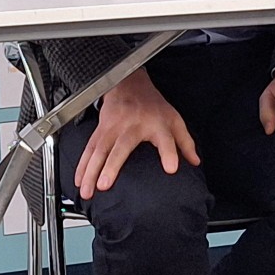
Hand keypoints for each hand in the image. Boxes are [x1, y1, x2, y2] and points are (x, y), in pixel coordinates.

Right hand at [73, 70, 199, 198]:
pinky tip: (79, 181)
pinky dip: (82, 165)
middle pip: (122, 146)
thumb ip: (185, 142)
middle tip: (105, 185)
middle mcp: (133, 125)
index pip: (166, 138)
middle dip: (112, 165)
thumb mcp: (174, 119)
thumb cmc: (153, 105)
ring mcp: (114, 127)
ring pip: (99, 149)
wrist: (129, 83)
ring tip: (88, 191)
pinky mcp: (100, 129)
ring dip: (91, 171)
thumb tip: (194, 162)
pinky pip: (89, 148)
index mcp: (157, 124)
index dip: (169, 152)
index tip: (172, 168)